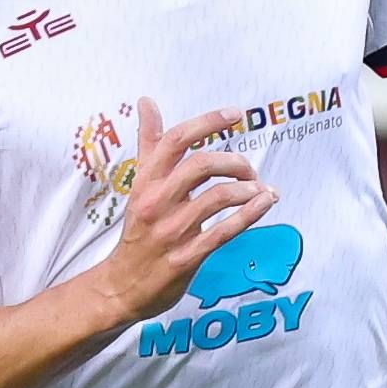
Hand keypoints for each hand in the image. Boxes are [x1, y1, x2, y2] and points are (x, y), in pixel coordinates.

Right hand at [98, 98, 275, 322]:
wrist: (121, 285)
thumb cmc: (138, 231)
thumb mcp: (139, 185)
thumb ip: (149, 145)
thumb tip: (147, 102)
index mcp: (146, 181)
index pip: (175, 141)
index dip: (207, 122)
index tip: (236, 114)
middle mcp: (157, 202)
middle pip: (201, 165)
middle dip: (234, 161)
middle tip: (250, 168)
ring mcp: (172, 231)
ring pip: (217, 197)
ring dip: (247, 189)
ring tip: (261, 189)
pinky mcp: (186, 257)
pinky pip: (223, 231)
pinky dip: (249, 214)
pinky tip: (265, 203)